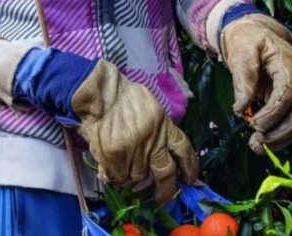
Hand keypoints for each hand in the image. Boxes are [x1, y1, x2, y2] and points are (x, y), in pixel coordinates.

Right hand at [71, 59, 199, 203]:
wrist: (101, 92)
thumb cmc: (124, 96)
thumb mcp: (150, 109)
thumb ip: (157, 131)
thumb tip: (160, 157)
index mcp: (164, 126)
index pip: (184, 149)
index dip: (190, 167)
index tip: (190, 179)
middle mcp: (153, 140)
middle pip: (166, 174)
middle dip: (166, 191)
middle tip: (162, 199)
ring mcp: (134, 150)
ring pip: (138, 177)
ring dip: (131, 175)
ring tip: (122, 165)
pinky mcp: (116, 155)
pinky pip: (118, 176)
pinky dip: (115, 176)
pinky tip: (109, 168)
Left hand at [220, 14, 291, 153]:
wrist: (255, 32)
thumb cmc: (247, 40)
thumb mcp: (241, 51)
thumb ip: (244, 77)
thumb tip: (241, 107)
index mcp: (288, 62)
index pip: (289, 91)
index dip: (274, 112)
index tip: (255, 124)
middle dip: (282, 131)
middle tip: (257, 142)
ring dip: (283, 137)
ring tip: (258, 146)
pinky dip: (283, 134)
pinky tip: (265, 143)